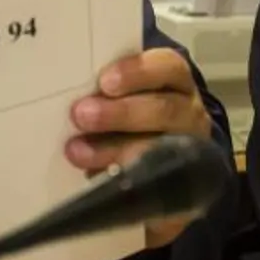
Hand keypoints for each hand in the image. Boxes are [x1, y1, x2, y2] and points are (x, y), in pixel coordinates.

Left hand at [67, 48, 212, 247]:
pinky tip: (97, 183)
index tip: (105, 81)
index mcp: (175, 82)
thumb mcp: (121, 96)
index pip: (167, 67)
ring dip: (117, 150)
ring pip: (161, 149)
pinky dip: (127, 185)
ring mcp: (192, 153)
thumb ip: (105, 92)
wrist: (157, 168)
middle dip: (121, 113)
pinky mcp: (185, 192)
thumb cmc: (128, 117)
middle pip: (165, 109)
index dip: (137, 72)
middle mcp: (189, 114)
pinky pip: (159, 190)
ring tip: (79, 153)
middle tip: (81, 115)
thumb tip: (67, 94)